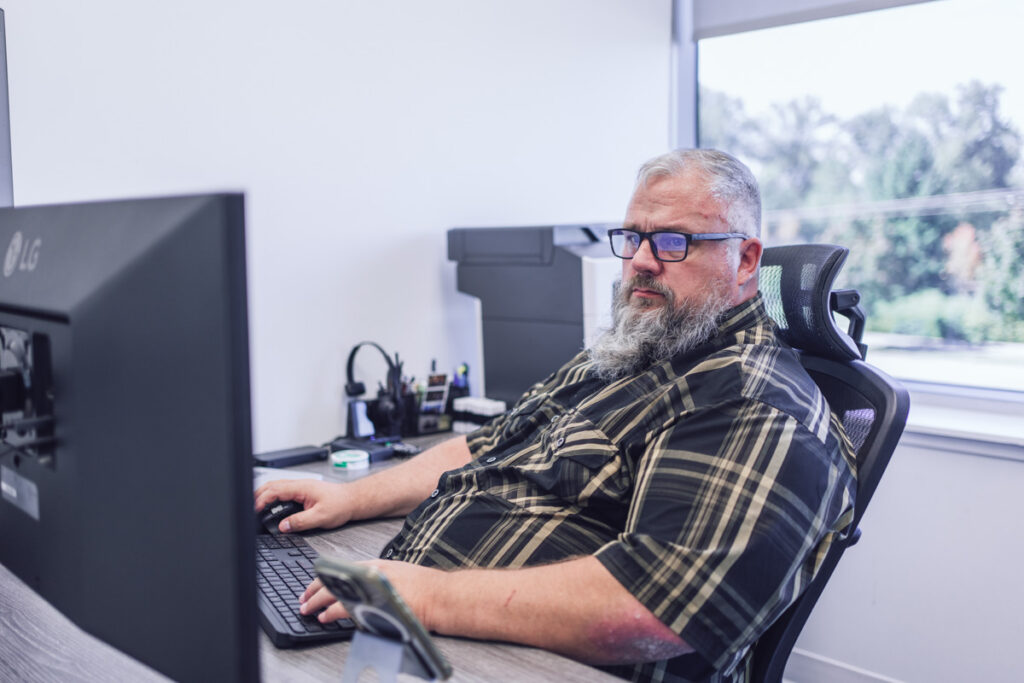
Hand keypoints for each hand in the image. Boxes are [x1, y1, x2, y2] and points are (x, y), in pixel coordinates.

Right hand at [253, 479, 353, 532]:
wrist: (352, 500)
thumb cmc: (341, 505)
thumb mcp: (320, 517)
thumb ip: (300, 522)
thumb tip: (283, 526)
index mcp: (301, 487)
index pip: (275, 490)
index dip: (261, 499)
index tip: (254, 509)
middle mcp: (299, 485)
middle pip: (272, 485)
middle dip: (258, 494)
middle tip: (249, 506)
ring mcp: (301, 487)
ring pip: (276, 487)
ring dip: (265, 495)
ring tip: (256, 506)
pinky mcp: (303, 491)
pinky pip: (283, 491)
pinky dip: (273, 497)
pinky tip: (271, 505)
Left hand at [299, 560, 442, 630]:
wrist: (441, 595)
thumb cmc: (425, 587)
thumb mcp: (397, 576)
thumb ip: (378, 580)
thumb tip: (362, 591)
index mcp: (376, 565)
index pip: (342, 569)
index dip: (324, 578)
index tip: (312, 586)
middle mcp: (372, 572)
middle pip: (335, 578)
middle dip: (315, 590)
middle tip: (303, 600)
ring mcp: (373, 586)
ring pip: (337, 591)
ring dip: (319, 601)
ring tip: (309, 609)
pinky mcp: (376, 601)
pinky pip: (347, 606)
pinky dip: (334, 612)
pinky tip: (326, 617)